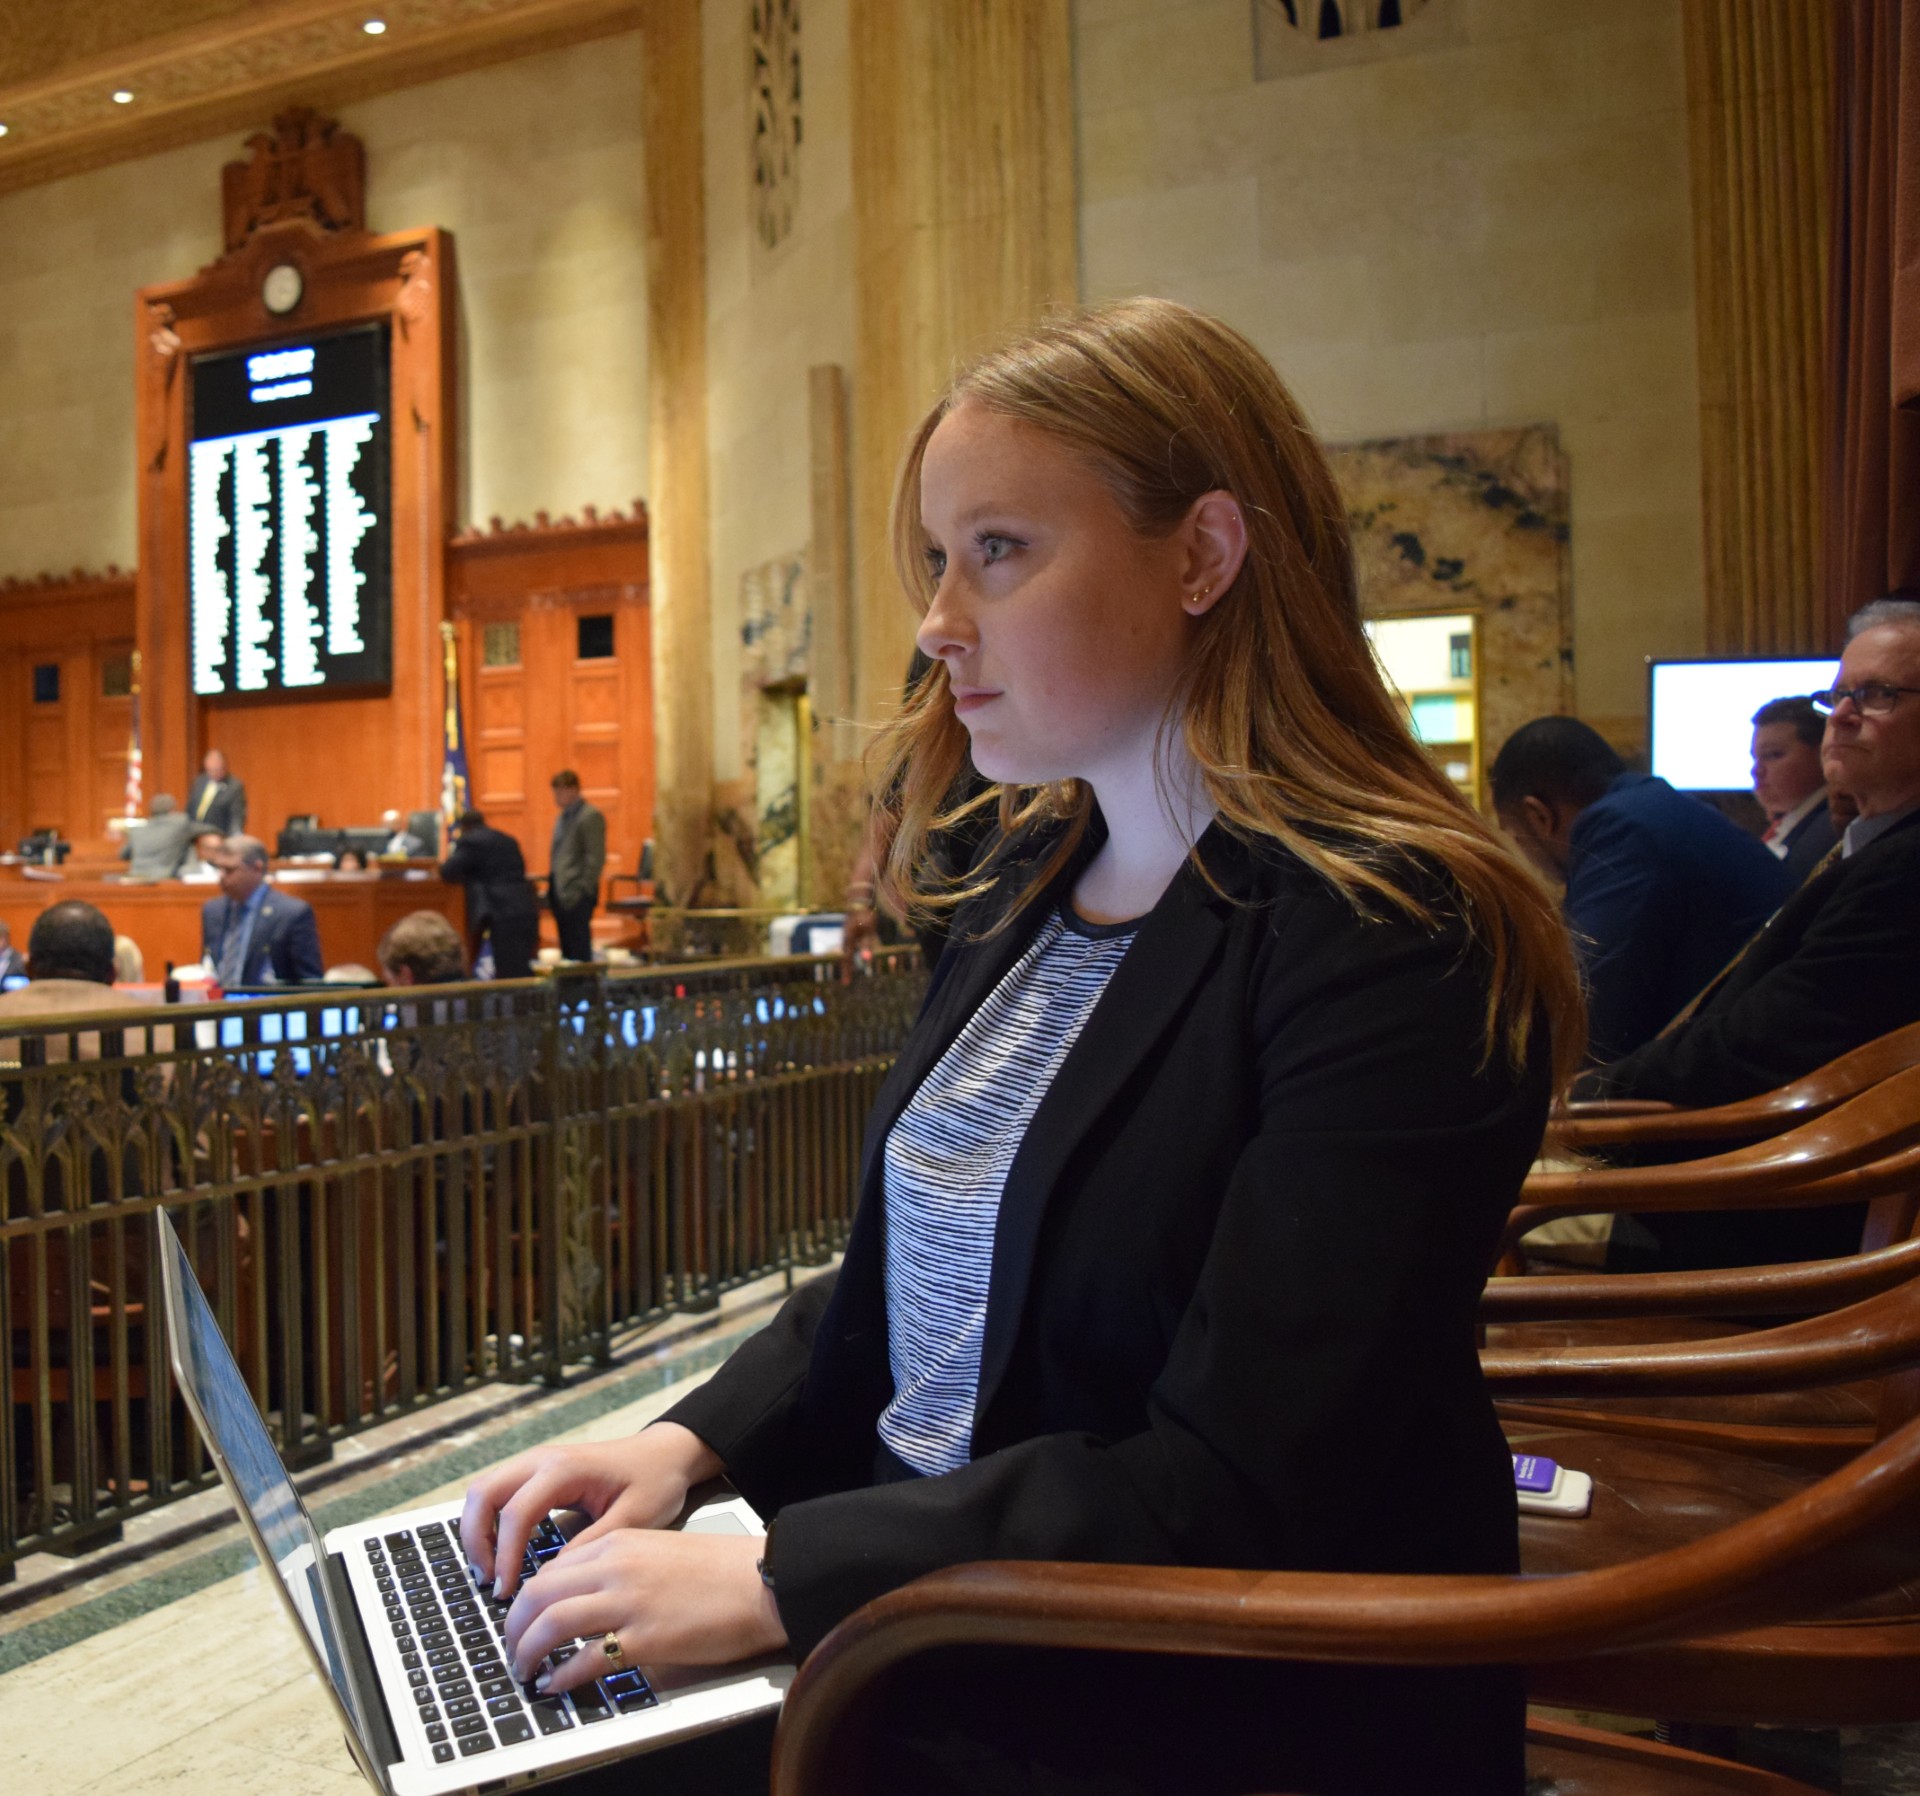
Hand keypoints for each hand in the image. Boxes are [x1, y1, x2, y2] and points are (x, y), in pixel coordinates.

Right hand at [458, 1422, 720, 1600]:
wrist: (665, 1455)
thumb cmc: (655, 1482)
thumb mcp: (634, 1518)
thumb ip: (593, 1544)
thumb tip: (552, 1577)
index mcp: (565, 1468)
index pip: (516, 1513)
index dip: (504, 1556)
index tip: (505, 1592)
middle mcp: (542, 1459)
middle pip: (483, 1493)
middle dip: (476, 1540)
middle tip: (488, 1582)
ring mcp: (536, 1463)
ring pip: (483, 1491)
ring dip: (477, 1532)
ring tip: (491, 1573)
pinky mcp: (536, 1473)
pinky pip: (498, 1495)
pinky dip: (489, 1524)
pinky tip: (501, 1556)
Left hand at [504, 1528, 784, 1689]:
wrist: (760, 1580)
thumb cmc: (716, 1570)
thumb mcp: (658, 1551)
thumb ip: (618, 1567)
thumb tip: (581, 1599)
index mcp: (619, 1543)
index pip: (550, 1570)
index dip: (527, 1601)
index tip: (522, 1621)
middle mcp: (616, 1566)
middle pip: (538, 1594)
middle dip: (514, 1627)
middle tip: (512, 1650)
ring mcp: (628, 1601)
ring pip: (551, 1624)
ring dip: (527, 1652)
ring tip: (524, 1670)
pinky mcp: (644, 1637)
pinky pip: (584, 1659)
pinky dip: (561, 1676)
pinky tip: (556, 1684)